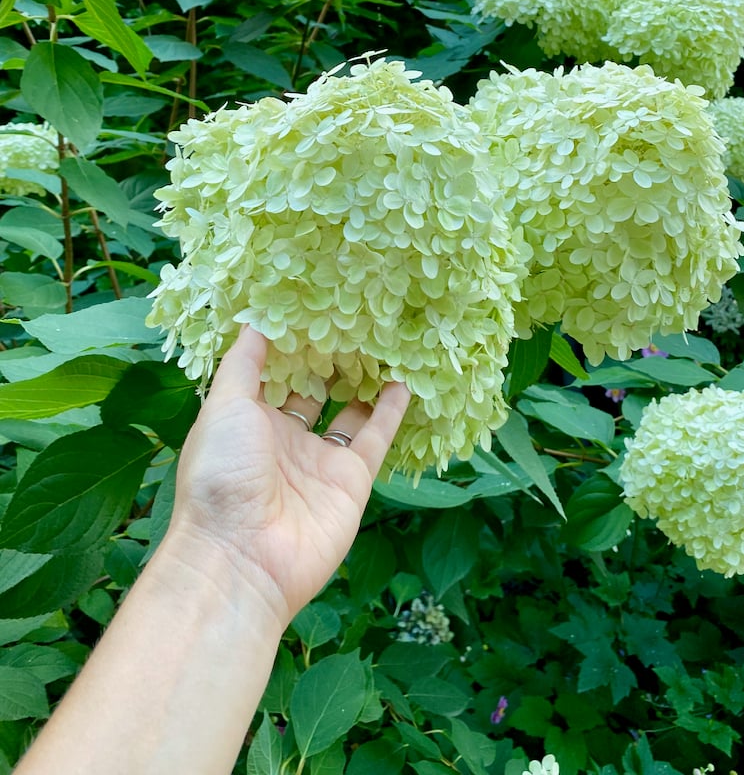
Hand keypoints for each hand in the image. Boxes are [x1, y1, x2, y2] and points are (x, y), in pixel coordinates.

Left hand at [166, 326, 409, 628]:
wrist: (242, 559)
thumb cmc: (221, 475)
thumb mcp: (224, 406)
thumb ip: (245, 361)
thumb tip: (256, 315)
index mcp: (246, 419)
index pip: (271, 371)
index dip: (289, 340)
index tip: (311, 302)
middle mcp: (283, 438)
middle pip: (312, 388)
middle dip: (329, 356)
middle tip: (354, 314)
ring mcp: (319, 460)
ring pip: (348, 410)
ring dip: (363, 379)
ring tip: (384, 340)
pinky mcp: (352, 481)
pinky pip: (376, 437)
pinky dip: (392, 410)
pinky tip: (405, 379)